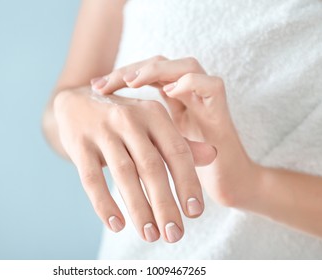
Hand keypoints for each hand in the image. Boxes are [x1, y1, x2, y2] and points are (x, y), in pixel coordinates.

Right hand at [53, 86, 215, 242]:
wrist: (77, 101)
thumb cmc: (122, 119)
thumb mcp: (151, 123)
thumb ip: (179, 142)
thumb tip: (212, 156)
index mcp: (153, 114)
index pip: (177, 152)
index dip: (188, 183)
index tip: (194, 213)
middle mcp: (129, 119)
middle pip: (151, 167)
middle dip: (165, 204)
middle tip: (174, 235)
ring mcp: (102, 131)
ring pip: (124, 174)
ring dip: (138, 208)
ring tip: (150, 235)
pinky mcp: (79, 144)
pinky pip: (92, 178)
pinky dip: (104, 204)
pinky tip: (117, 225)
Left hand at [94, 56, 261, 207]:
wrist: (226, 183)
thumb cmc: (189, 168)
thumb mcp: (156, 147)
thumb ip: (141, 132)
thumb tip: (107, 127)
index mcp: (174, 100)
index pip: (147, 73)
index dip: (121, 75)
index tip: (95, 87)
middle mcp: (190, 95)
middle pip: (162, 64)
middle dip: (131, 70)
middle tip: (103, 84)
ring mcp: (207, 101)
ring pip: (186, 66)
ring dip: (156, 71)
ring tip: (131, 82)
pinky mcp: (222, 112)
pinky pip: (210, 86)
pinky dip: (189, 84)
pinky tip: (168, 92)